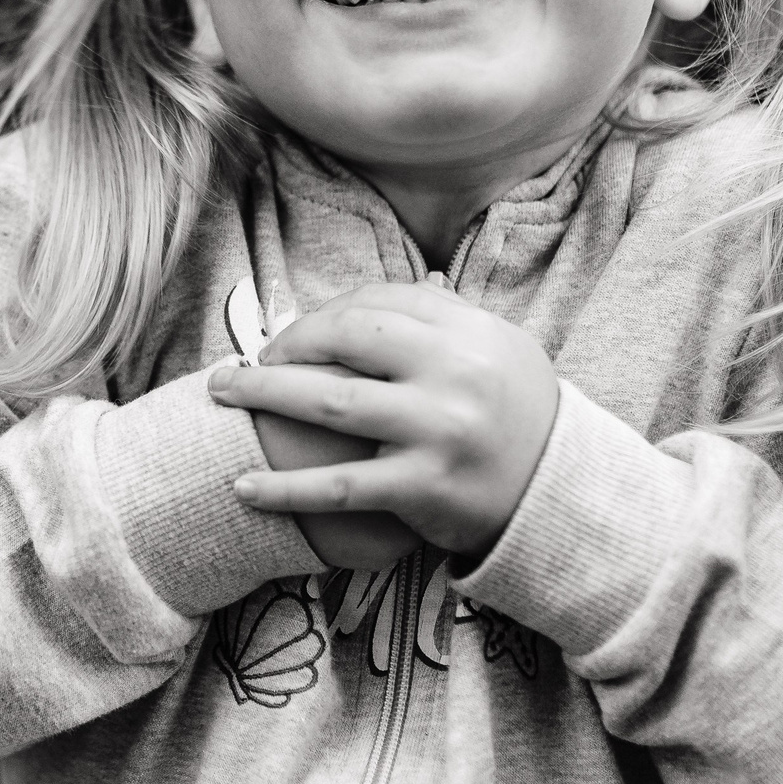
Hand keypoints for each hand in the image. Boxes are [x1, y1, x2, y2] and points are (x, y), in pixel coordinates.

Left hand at [209, 282, 558, 558]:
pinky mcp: (422, 488)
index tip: (290, 335)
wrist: (562, 495)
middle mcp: (453, 373)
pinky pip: (338, 486)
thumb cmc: (517, 415)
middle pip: (345, 337)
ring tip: (220, 394)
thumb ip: (443, 317)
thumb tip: (387, 288)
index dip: (321, 314)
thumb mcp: (497, 349)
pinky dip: (284, 489)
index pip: (376, 303)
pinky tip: (242, 486)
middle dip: (284, 344)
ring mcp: (437, 430)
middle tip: (246, 360)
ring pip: (328, 403)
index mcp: (468, 331)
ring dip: (262, 395)